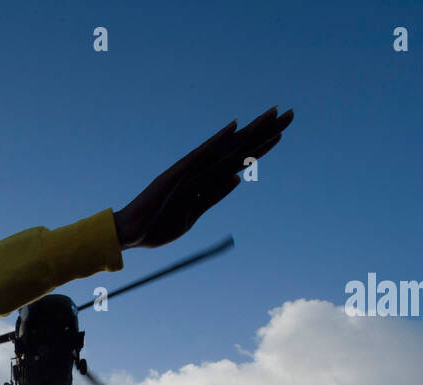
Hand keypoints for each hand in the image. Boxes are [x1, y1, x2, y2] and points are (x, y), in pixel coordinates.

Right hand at [113, 106, 293, 249]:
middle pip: (239, 148)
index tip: (282, 132)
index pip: (240, 159)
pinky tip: (234, 128)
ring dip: (250, 131)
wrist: (130, 233)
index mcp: (206, 180)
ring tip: (274, 114)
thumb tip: (237, 178)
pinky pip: (201, 156)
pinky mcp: (176, 174)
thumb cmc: (158, 224)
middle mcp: (201, 170)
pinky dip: (217, 141)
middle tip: (291, 113)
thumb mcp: (193, 213)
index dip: (261, 146)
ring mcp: (189, 170)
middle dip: (265, 131)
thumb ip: (213, 195)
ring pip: (227, 148)